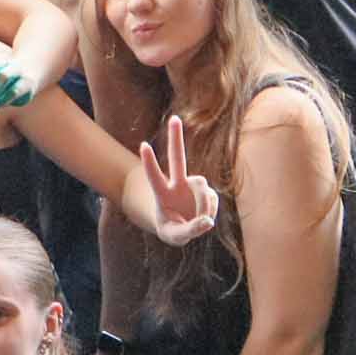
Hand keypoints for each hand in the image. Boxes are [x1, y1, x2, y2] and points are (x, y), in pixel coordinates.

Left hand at [138, 115, 219, 245]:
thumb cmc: (173, 231)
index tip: (143, 145)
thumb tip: (208, 221)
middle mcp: (177, 185)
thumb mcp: (177, 236)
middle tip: (175, 118)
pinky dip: (210, 211)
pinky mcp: (206, 191)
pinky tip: (204, 218)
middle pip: (177, 158)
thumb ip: (191, 229)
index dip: (150, 162)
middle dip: (176, 138)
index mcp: (162, 194)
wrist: (183, 229)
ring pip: (204, 189)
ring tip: (200, 220)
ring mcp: (192, 186)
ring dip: (205, 206)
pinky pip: (212, 200)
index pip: (154, 176)